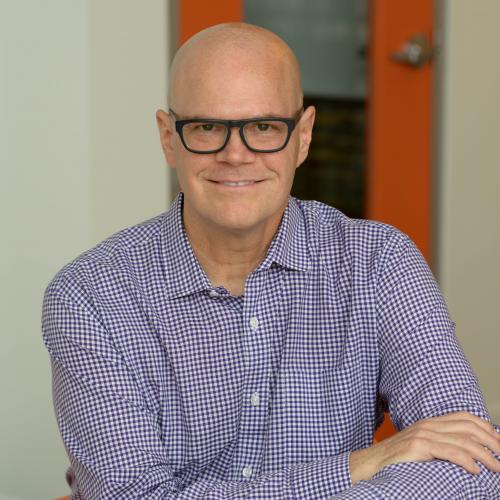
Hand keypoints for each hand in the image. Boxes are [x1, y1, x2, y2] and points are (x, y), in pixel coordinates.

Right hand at [350, 412, 499, 483]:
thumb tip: (466, 453)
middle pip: (468, 427)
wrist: (371, 463)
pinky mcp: (418, 447)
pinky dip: (467, 461)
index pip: (464, 417)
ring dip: (486, 455)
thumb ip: (440, 444)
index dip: (485, 427)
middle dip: (492, 442)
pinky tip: (476, 471)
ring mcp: (422, 435)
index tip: (499, 442)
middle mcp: (428, 425)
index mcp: (430, 423)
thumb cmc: (396, 459)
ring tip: (497, 468)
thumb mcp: (421, 446)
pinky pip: (449, 451)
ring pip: (463, 440)